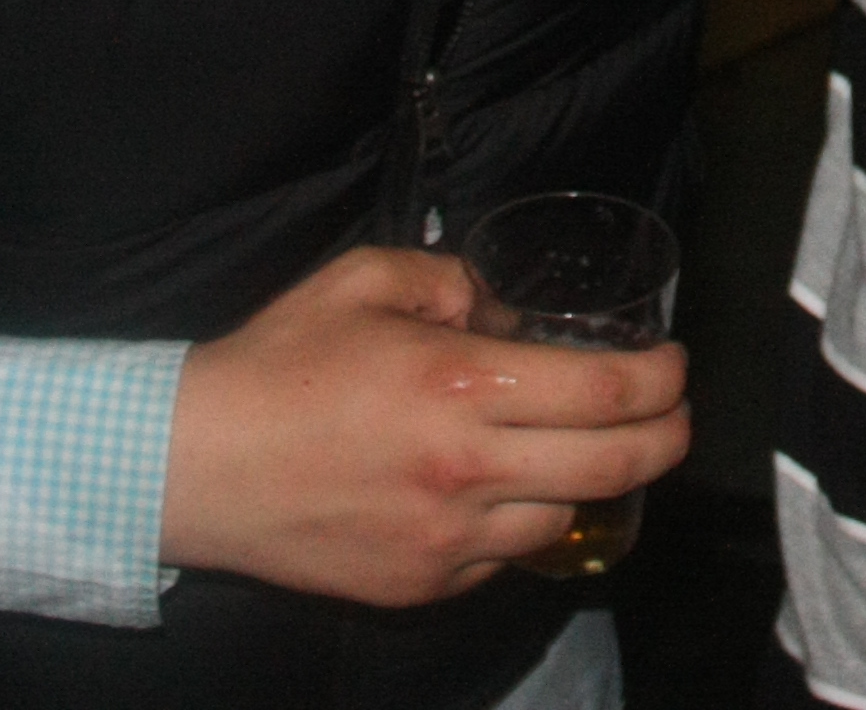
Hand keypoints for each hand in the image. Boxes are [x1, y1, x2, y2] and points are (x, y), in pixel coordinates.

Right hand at [159, 246, 689, 604]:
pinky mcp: (420, 585)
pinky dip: (519, 524)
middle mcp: (466, 472)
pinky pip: (502, 559)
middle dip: (666, 438)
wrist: (192, 465)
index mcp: (460, 387)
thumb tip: (505, 311)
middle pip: (613, 468)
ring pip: (563, 519)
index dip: (661, 381)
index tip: (672, 366)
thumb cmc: (277, 363)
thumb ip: (452, 281)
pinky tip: (503, 490)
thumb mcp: (364, 280)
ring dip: (592, 483)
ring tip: (591, 450)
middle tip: (673, 415)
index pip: (605, 395)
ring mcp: (445, 541)